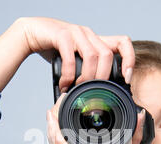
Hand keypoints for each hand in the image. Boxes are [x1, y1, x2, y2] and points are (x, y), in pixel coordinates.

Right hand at [17, 16, 134, 91]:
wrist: (31, 33)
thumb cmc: (54, 49)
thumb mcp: (75, 59)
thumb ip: (86, 69)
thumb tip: (95, 93)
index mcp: (96, 40)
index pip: (123, 42)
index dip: (129, 60)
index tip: (126, 79)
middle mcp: (88, 34)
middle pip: (107, 55)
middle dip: (102, 77)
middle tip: (93, 91)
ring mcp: (76, 33)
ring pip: (92, 56)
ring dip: (86, 77)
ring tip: (77, 88)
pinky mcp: (62, 35)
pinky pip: (70, 57)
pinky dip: (69, 75)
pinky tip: (64, 84)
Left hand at [46, 93, 145, 143]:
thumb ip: (133, 137)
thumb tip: (138, 117)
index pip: (60, 140)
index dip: (55, 122)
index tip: (58, 108)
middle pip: (52, 139)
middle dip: (52, 120)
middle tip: (57, 106)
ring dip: (52, 129)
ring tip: (56, 115)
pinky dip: (55, 141)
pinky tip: (58, 132)